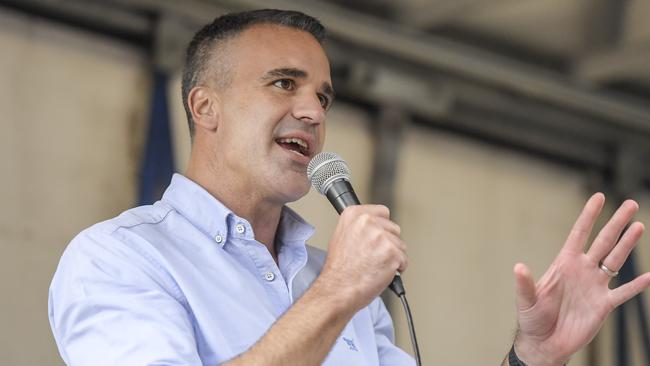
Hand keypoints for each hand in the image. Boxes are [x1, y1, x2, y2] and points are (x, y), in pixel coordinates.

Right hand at [318, 205, 406, 311]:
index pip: (382, 212)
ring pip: (400, 245)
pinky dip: (397, 269)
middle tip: (373, 256)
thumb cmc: (338, 270)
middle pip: (393, 229)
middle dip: (388, 243)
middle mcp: (368, 222)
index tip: (377, 237)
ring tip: (375, 266)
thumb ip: (358, 227)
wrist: (337, 289)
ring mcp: (381, 237)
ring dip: (393, 256)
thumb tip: (373, 227)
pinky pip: (404, 260)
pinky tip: (381, 272)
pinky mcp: (392, 253)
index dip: (381, 227)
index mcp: (354, 215)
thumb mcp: (340, 237)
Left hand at [512, 193, 649, 365]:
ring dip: (628, 245)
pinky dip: (636, 285)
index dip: (588, 216)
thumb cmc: (532, 319)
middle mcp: (582, 270)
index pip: (579, 234)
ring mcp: (594, 286)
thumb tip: (518, 267)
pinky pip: (624, 292)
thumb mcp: (526, 300)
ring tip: (639, 227)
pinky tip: (649, 276)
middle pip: (603, 242)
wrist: (545, 343)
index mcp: (564, 264)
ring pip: (615, 261)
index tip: (599, 197)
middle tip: (631, 204)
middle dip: (616, 223)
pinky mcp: (603, 305)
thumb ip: (525, 284)